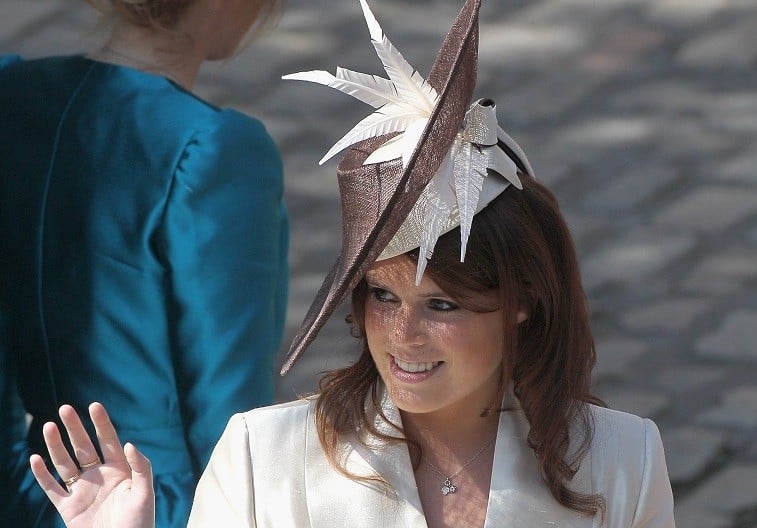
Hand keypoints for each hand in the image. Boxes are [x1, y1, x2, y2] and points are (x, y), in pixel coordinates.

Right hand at [29, 402, 154, 527]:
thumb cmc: (140, 523)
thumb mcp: (145, 493)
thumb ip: (141, 467)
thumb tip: (128, 444)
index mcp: (119, 470)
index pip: (109, 441)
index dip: (101, 423)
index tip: (94, 405)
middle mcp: (99, 476)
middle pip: (84, 447)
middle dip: (75, 428)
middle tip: (65, 408)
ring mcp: (83, 490)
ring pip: (65, 463)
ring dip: (56, 445)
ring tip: (49, 426)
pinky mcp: (69, 507)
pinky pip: (52, 488)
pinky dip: (42, 475)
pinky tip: (36, 458)